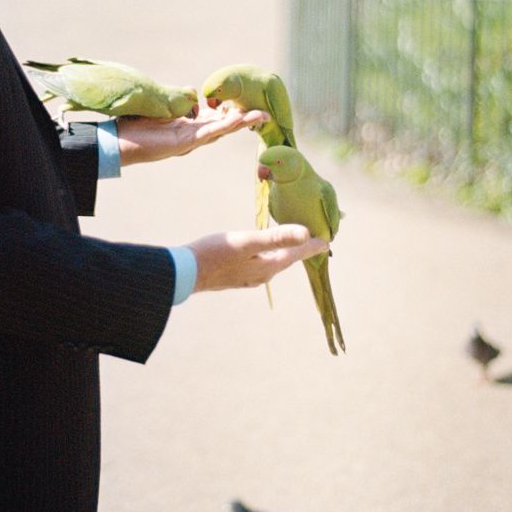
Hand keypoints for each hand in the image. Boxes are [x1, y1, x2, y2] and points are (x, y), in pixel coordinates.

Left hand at [116, 106, 270, 166]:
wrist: (120, 141)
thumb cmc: (137, 124)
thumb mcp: (165, 106)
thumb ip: (181, 100)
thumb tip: (193, 95)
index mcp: (188, 127)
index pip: (215, 118)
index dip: (231, 111)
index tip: (247, 105)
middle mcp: (193, 135)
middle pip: (224, 124)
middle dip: (245, 118)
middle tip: (265, 113)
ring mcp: (192, 140)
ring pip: (222, 129)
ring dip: (243, 122)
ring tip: (263, 116)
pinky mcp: (186, 142)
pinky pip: (211, 132)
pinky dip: (227, 125)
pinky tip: (241, 120)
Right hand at [186, 225, 328, 292]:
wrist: (184, 273)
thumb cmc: (215, 254)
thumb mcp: (247, 242)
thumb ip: (276, 237)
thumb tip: (306, 233)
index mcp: (267, 267)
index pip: (295, 254)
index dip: (311, 247)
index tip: (327, 242)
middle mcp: (260, 275)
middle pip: (285, 260)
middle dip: (299, 250)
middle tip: (313, 241)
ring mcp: (246, 278)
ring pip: (271, 263)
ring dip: (282, 253)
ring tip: (290, 245)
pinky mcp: (233, 276)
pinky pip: (258, 265)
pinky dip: (266, 256)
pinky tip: (259, 253)